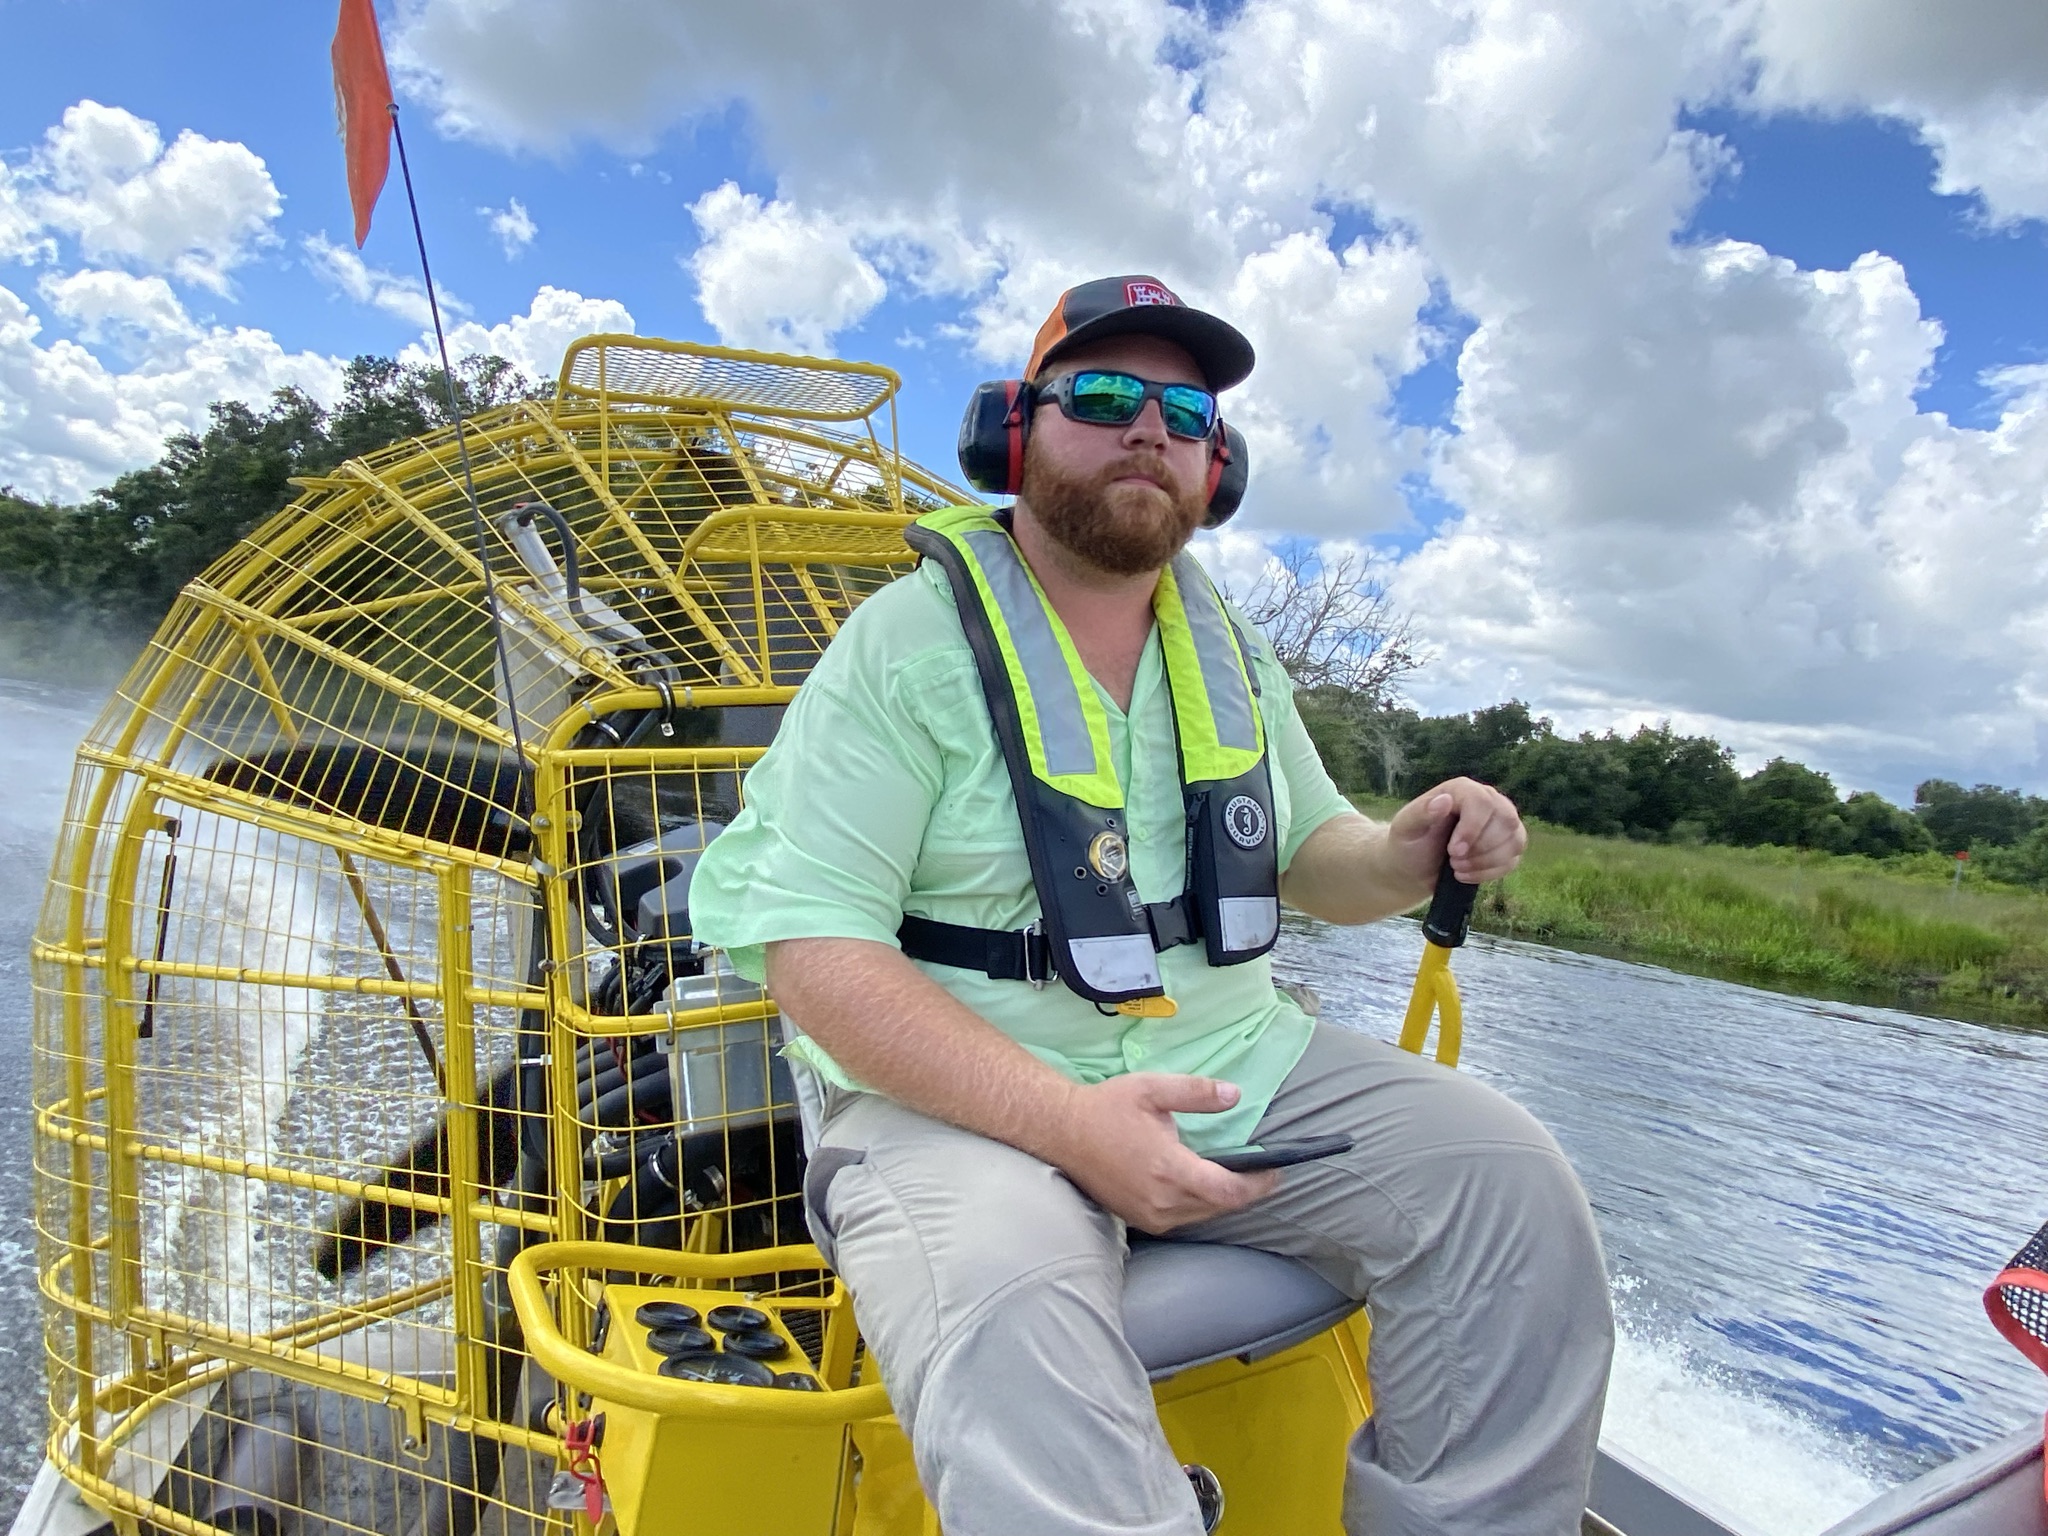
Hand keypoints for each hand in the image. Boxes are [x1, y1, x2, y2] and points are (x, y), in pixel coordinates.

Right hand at [1047, 1073, 1278, 1233]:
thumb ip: (1196, 1093)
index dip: (1258, 1185)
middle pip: (1221, 1207)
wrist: (1063, 1133)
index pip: (1228, 1191)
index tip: (1274, 1170)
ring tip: (1237, 1176)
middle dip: (1246, 1191)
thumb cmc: (1108, 1108)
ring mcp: (1150, 1215)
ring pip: (1203, 1215)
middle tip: (1262, 1171)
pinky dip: (1200, 1204)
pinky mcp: (1140, 1220)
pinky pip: (1183, 1218)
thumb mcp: (1153, 1089)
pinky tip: (1202, 1184)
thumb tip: (1235, 1095)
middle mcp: (1162, 1201)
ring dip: (1223, 1199)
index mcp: (1169, 1169)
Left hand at [1386, 777, 1526, 894]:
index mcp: (1461, 790)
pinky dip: (1491, 872)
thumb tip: (1445, 800)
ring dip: (1486, 862)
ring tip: (1457, 868)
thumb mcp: (1405, 828)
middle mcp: (1488, 800)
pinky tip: (1467, 875)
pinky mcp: (1508, 845)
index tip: (1453, 851)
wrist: (1415, 867)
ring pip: (1515, 840)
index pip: (1482, 802)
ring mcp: (1501, 823)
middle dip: (1480, 848)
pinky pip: (1514, 859)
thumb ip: (1421, 813)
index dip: (1472, 829)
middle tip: (1452, 860)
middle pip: (1506, 820)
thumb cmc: (1409, 843)